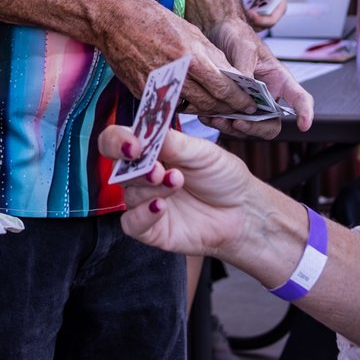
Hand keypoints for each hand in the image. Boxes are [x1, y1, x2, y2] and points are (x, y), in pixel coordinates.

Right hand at [90, 0, 257, 121]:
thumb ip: (211, 55)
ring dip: (208, 109)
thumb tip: (230, 73)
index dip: (240, 99)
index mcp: (191, 56)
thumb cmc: (151, 19)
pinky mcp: (143, 92)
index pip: (224, 88)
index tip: (250, 104)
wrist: (113, 20)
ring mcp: (157, 86)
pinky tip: (192, 99)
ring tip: (218, 106)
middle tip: (238, 109)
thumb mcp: (190, 30)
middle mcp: (175, 74)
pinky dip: (184, 104)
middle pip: (210, 103)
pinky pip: (170, 105)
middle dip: (228, 108)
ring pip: (192, 108)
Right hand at [93, 123, 279, 268]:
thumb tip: (146, 129)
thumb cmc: (222, 177)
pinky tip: (161, 206)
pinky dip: (143, 215)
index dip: (117, 141)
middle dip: (136, 168)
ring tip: (176, 182)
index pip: (117, 141)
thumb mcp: (202, 152)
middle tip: (157, 169)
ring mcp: (144, 203)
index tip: (133, 144)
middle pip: (118, 169)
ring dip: (151, 188)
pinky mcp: (150, 229)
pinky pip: (132, 224)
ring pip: (129, 195)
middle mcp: (142, 176)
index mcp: (150, 151)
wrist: (243, 211)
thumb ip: (172, 143)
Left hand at [209, 17, 313, 136]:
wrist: (214, 31)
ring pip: (249, 127)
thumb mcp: (244, 49)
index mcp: (279, 79)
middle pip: (272, 123)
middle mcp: (267, 95)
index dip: (305, 113)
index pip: (299, 98)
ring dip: (233, 128)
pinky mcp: (232, 106)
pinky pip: (229, 123)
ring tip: (216, 119)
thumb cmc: (237, 35)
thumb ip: (246, 70)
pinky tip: (208, 116)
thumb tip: (242, 92)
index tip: (303, 126)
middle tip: (238, 123)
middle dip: (256, 128)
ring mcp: (250, 103)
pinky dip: (220, 123)